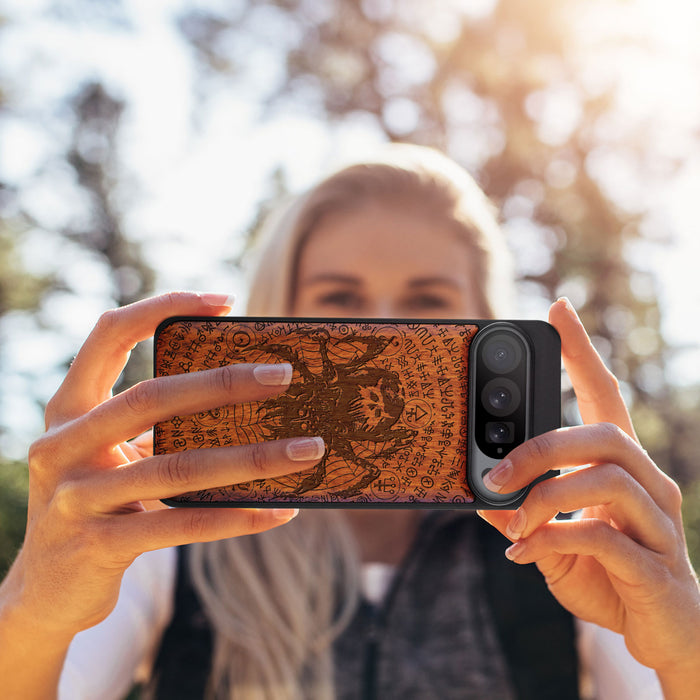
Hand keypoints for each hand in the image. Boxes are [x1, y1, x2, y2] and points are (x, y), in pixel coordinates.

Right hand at [2, 292, 324, 639]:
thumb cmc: (98, 503)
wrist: (46, 590)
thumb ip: (155, 426)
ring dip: (253, 458)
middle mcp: (62, 446)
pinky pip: (182, 525)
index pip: (109, 334)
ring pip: (177, 467)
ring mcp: (76, 498)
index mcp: (68, 409)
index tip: (225, 301)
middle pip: (151, 398)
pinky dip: (236, 517)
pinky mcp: (98, 546)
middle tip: (284, 375)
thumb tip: (248, 398)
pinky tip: (280, 511)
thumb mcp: (112, 455)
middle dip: (223, 383)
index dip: (163, 307)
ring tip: (307, 449)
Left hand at [478, 298, 699, 692]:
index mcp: (621, 468)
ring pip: (607, 479)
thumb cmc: (609, 576)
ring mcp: (659, 523)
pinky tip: (524, 554)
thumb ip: (522, 515)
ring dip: (545, 497)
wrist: (663, 634)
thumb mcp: (553, 539)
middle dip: (541, 447)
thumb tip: (480, 494)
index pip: (605, 395)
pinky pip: (604, 538)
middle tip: (495, 472)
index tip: (558, 309)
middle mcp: (649, 484)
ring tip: (512, 521)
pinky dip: (553, 540)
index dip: (582, 352)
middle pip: (604, 434)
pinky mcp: (656, 566)